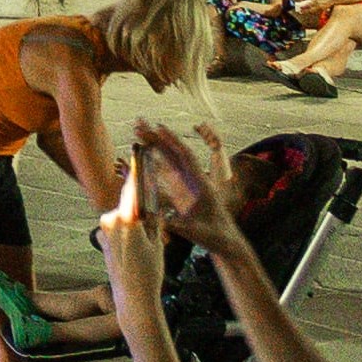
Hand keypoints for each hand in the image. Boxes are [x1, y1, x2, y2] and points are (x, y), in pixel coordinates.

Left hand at [95, 158, 165, 283]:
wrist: (132, 298)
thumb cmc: (148, 273)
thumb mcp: (157, 244)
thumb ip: (154, 220)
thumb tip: (154, 206)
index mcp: (127, 220)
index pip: (133, 190)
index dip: (136, 172)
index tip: (137, 154)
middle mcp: (111, 221)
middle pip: (128, 205)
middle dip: (139, 210)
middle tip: (152, 228)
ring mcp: (104, 230)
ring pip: (123, 218)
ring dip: (133, 223)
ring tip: (144, 247)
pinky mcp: (101, 239)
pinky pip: (116, 228)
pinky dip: (126, 232)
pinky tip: (135, 250)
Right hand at [128, 122, 229, 240]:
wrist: (223, 239)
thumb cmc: (213, 235)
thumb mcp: (196, 232)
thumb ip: (180, 226)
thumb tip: (163, 220)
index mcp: (200, 183)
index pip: (185, 156)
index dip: (172, 141)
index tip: (158, 127)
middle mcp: (193, 179)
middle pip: (173, 152)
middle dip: (157, 137)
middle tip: (139, 123)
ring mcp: (186, 183)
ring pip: (169, 159)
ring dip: (154, 144)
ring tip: (138, 131)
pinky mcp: (181, 190)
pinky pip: (167, 171)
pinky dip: (155, 159)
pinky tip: (144, 151)